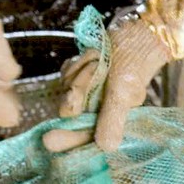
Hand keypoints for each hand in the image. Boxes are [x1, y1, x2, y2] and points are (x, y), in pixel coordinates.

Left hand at [42, 15, 169, 152]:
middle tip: (93, 69)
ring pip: (66, 88)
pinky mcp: (79, 78)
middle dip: (79, 88)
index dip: (66, 139)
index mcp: (109, 121)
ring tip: (100, 59)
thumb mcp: (124, 93)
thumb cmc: (134, 65)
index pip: (84, 136)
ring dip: (81, 70)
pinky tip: (93, 57)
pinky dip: (77, 63)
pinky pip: (66, 73)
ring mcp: (86, 94)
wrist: (135, 35)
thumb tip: (107, 148)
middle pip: (69, 110)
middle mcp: (96, 111)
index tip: (48, 141)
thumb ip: (113, 118)